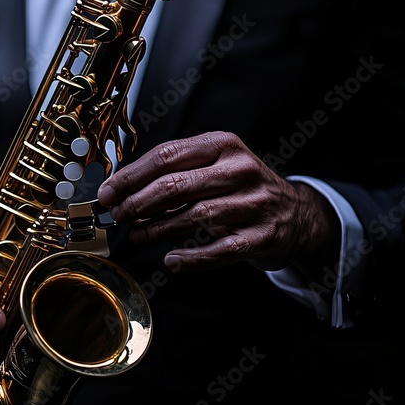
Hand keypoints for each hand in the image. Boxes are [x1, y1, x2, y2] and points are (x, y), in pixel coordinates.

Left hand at [96, 131, 338, 272]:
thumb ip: (174, 172)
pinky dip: (191, 258)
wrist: (297, 215)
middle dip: (138, 203)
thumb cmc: (241, 190)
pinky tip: (171, 260)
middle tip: (118, 216)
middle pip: (176, 185)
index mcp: (223, 144)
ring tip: (136, 236)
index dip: (130, 177)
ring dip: (157, 229)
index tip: (107, 193)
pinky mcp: (263, 236)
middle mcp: (240, 169)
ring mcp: (255, 203)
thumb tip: (121, 189)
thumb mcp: (214, 166)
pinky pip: (219, 250)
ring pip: (194, 216)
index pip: (166, 156)